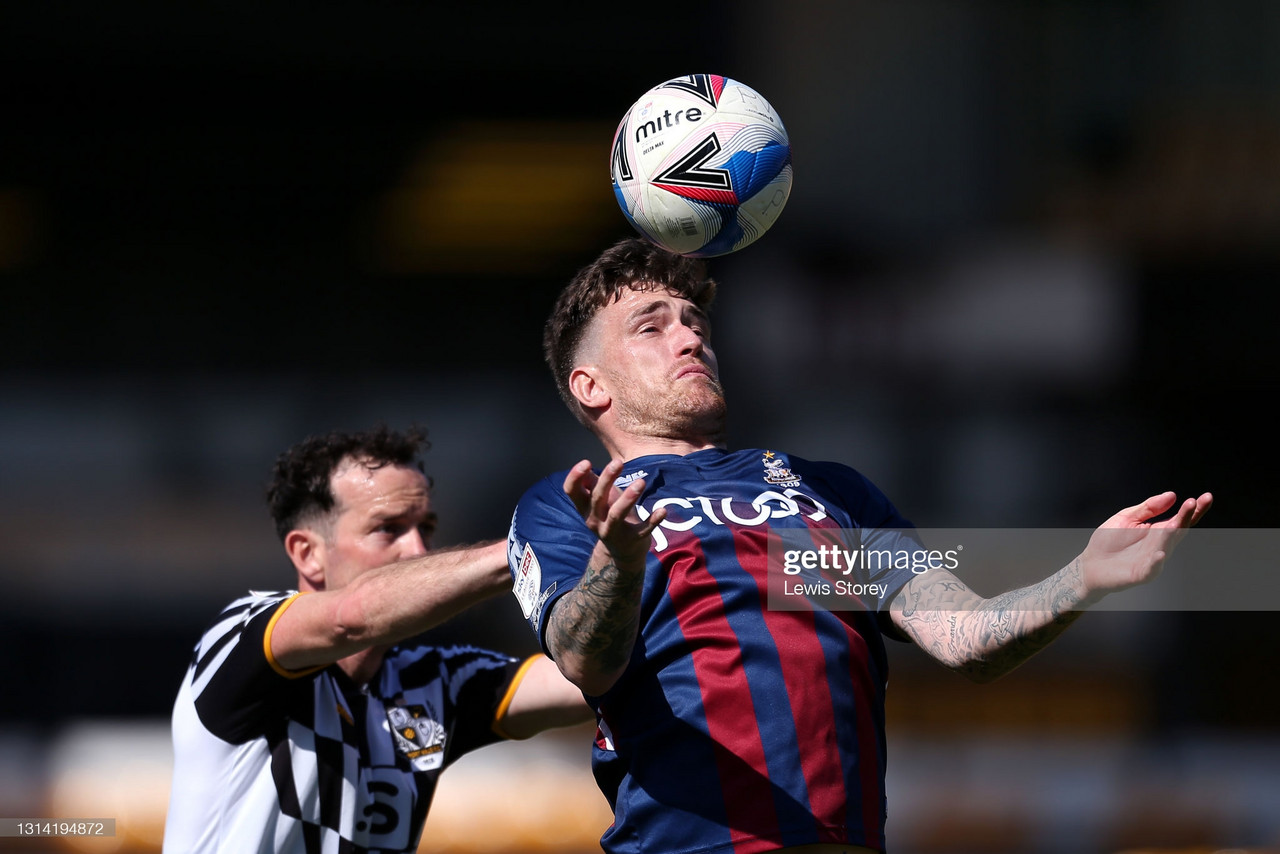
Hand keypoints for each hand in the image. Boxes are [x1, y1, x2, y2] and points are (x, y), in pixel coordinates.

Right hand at [562, 459, 666, 564]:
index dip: (575, 477)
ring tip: (641, 482)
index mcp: (585, 507)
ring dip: (628, 498)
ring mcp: (612, 532)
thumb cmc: (610, 516)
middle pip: (597, 498)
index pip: (571, 491)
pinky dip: (653, 520)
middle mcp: (594, 520)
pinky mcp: (632, 540)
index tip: (587, 462)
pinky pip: (643, 530)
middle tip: (618, 462)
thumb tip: (584, 465)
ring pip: (617, 514)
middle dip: (606, 479)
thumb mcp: (599, 500)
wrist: (622, 553)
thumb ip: (592, 483)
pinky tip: (662, 510)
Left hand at [1079, 491, 1212, 599]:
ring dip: (1171, 535)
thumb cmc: (1109, 542)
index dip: (1193, 509)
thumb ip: (1149, 507)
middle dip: (1187, 517)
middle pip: (1178, 531)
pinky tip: (1158, 553)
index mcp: (1158, 531)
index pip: (1181, 519)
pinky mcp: (1141, 574)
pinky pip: (1151, 568)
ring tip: (1175, 522)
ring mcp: (1153, 560)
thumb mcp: (1127, 517)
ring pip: (1166, 546)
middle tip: (1193, 502)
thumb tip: (1171, 495)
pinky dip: (1156, 562)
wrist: (1091, 565)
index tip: (1206, 497)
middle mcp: (1160, 545)